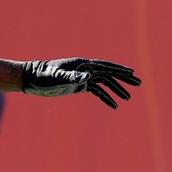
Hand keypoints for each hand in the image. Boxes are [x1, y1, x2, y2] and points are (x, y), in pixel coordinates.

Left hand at [21, 58, 140, 108]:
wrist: (32, 79)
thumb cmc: (43, 76)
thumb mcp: (57, 77)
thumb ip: (71, 76)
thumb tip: (87, 77)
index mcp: (82, 65)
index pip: (104, 67)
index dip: (119, 70)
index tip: (132, 73)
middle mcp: (85, 69)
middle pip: (108, 73)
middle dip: (123, 79)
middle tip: (139, 83)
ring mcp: (83, 77)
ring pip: (104, 83)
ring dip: (116, 89)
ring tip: (129, 98)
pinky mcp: (79, 86)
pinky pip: (97, 91)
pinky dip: (105, 97)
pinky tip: (114, 106)